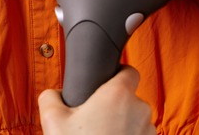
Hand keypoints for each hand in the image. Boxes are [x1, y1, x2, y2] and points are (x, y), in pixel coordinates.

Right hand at [38, 66, 155, 134]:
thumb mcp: (52, 119)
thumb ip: (50, 96)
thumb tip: (54, 94)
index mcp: (118, 95)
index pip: (130, 71)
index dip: (118, 74)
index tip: (107, 82)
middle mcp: (139, 110)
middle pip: (130, 97)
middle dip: (115, 105)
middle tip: (94, 119)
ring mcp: (148, 132)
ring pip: (136, 119)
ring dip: (123, 124)